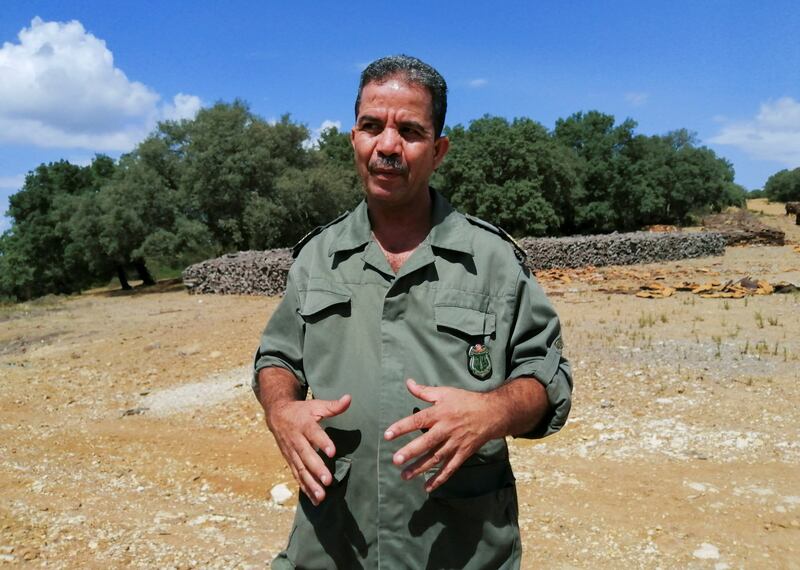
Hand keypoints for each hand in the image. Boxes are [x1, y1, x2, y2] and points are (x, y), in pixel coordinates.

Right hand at [266, 394, 350, 504]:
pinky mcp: (290, 461)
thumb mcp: (316, 405)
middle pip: (306, 455)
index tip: (332, 452)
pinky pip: (297, 476)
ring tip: (322, 496)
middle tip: (328, 480)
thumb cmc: (301, 411)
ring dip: (311, 483)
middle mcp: (296, 440)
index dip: (322, 442)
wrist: (276, 415)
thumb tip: (349, 398)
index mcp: (304, 424)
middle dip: (316, 469)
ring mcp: (291, 452)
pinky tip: (315, 500)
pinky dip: (305, 488)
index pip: (314, 433)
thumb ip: (333, 406)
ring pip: (300, 469)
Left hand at [383, 379, 502, 492]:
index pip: (417, 420)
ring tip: (404, 476)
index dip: (402, 427)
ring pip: (436, 458)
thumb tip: (408, 383)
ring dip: (420, 468)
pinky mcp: (463, 454)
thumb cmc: (465, 401)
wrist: (492, 413)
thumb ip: (424, 391)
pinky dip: (439, 478)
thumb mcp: (445, 393)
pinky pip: (450, 468)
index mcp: (439, 413)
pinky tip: (427, 487)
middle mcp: (446, 429)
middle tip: (396, 460)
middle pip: (426, 442)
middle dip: (411, 451)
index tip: (387, 435)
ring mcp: (455, 443)